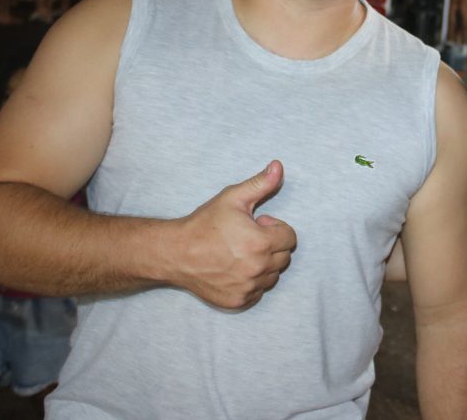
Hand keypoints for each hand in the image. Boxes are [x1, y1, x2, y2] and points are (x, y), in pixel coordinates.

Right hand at [173, 161, 296, 308]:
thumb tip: (278, 166)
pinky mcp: (238, 301)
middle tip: (246, 238)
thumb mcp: (232, 198)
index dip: (274, 228)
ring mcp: (248, 288)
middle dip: (271, 246)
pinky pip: (259, 291)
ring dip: (263, 264)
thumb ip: (260, 183)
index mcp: (261, 244)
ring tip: (240, 253)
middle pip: (284, 257)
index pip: (290, 238)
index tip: (256, 225)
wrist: (176, 253)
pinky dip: (252, 281)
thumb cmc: (204, 224)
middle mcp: (257, 269)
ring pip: (272, 275)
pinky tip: (234, 269)